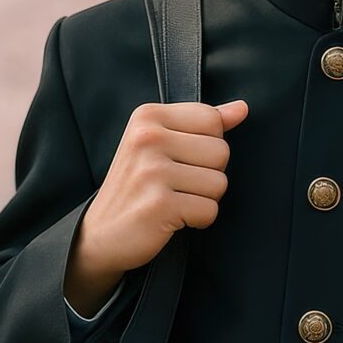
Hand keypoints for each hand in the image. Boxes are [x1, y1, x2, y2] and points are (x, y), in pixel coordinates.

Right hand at [70, 99, 248, 292]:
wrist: (100, 234)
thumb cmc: (135, 187)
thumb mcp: (160, 144)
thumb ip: (201, 123)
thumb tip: (242, 108)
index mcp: (147, 116)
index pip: (212, 119)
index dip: (207, 145)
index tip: (180, 158)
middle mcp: (147, 139)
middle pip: (221, 151)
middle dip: (208, 174)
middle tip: (175, 184)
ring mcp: (152, 171)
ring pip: (219, 183)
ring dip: (203, 199)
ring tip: (174, 200)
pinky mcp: (160, 204)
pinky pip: (209, 210)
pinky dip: (197, 220)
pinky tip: (173, 218)